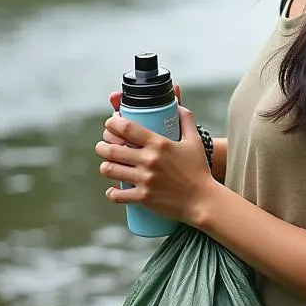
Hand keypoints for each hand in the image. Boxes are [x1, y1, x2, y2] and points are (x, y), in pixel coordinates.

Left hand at [96, 92, 213, 224]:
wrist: (203, 200)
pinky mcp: (143, 198)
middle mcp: (149, 160)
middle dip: (102, 146)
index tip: (110, 123)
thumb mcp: (195, 140)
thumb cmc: (198, 169)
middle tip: (102, 146)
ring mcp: (145, 179)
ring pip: (110, 170)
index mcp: (159, 144)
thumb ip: (186, 119)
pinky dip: (111, 192)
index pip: (127, 128)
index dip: (113, 123)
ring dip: (104, 167)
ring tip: (106, 166)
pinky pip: (118, 195)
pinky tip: (112, 190)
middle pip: (112, 149)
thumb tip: (177, 105)